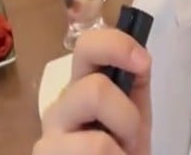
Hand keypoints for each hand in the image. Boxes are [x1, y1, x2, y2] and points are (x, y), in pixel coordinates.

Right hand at [34, 29, 152, 154]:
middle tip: (129, 140)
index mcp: (81, 87)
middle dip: (126, 118)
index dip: (116, 45)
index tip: (143, 63)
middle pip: (95, 91)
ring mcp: (48, 140)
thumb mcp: (132, 119)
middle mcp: (59, 107)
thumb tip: (141, 60)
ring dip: (120, 152)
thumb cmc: (119, 152)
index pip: (86, 46)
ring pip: (97, 142)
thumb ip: (134, 87)